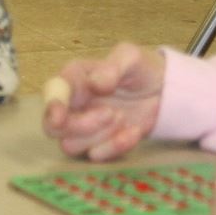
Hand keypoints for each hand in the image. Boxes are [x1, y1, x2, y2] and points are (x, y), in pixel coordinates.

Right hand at [42, 43, 165, 160]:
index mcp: (75, 78)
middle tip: (111, 113)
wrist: (163, 93)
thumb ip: (113, 67)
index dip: (52, 105)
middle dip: (79, 126)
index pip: (53, 92)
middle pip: (53, 128)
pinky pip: (95, 156)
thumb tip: (96, 83)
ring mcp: (83, 128)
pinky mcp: (98, 144)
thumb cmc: (140, 70)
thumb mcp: (131, 58)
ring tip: (123, 117)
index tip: (59, 117)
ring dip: (100, 136)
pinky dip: (115, 147)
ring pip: (71, 145)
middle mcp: (72, 105)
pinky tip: (133, 131)